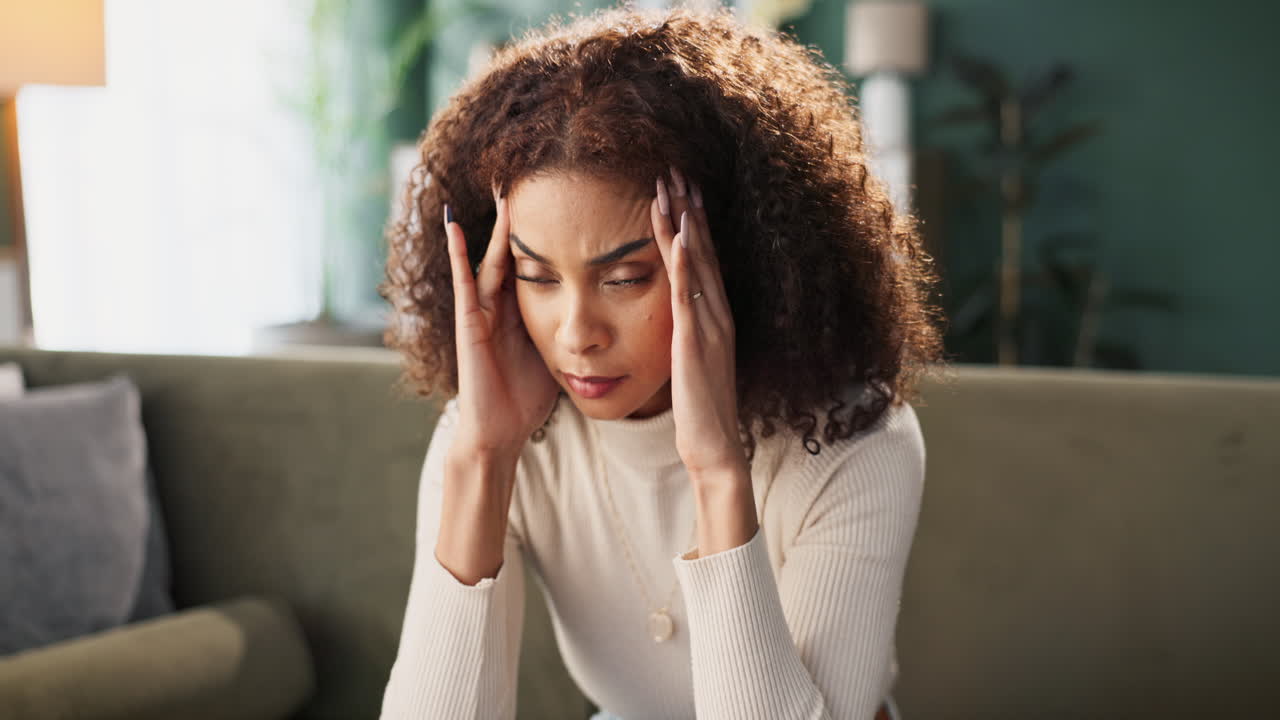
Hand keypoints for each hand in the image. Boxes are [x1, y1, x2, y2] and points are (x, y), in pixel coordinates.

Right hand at [443, 189, 559, 456]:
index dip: (550, 231)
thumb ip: (573, 330)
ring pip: (492, 259)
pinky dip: (458, 254)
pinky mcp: (469, 323)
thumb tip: (610, 316)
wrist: (500, 431)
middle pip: (514, 251)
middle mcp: (501, 304)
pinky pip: (464, 283)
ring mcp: (482, 311)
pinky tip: (453, 225)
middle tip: (528, 176)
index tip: (565, 198)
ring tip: (500, 188)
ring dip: (495, 224)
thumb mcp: (558, 352)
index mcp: (523, 309)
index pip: (538, 260)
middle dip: (521, 218)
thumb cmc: (526, 398)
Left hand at [650, 167, 748, 478]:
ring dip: (683, 224)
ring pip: (696, 264)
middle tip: (674, 169)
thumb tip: (678, 312)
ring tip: (671, 187)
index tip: (681, 188)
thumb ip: (688, 332)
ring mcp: (709, 326)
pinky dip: (685, 264)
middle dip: (688, 209)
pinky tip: (679, 236)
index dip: (693, 221)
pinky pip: (688, 296)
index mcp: (714, 317)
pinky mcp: (695, 342)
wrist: (714, 446)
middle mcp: (716, 314)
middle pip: (702, 250)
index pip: (703, 258)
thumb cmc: (700, 408)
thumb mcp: (693, 360)